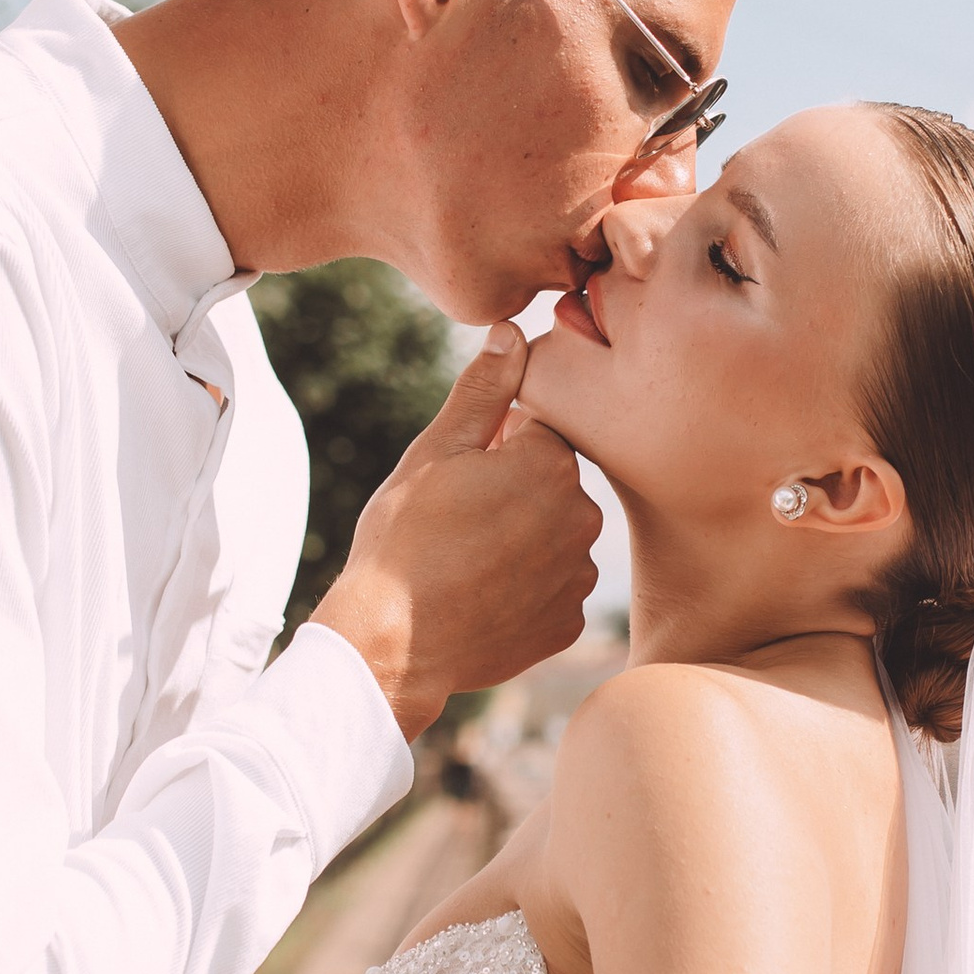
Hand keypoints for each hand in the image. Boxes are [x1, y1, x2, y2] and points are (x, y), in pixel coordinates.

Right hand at [317, 324, 600, 737]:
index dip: (496, 448)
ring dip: (523, 542)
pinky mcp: (568, 623)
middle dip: (515, 493)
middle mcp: (581, 517)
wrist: (392, 641)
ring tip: (467, 561)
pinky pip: (553, 590)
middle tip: (459, 520)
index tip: (462, 476)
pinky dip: (525, 590)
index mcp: (551, 464)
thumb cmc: (405, 538)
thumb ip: (484, 390)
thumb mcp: (436, 451)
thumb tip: (513, 333)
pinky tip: (482, 596)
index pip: (538, 433)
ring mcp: (578, 576)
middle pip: (551, 486)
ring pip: (554, 539)